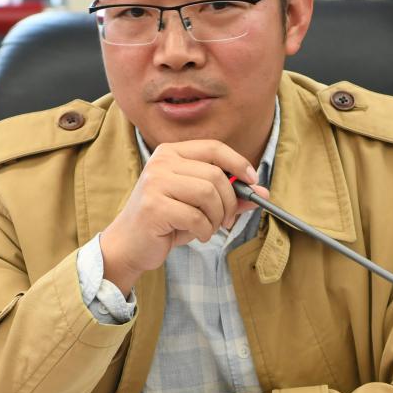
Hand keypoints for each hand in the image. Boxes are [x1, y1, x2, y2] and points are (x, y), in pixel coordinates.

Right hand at [99, 140, 268, 293]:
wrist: (130, 244)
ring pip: (208, 194)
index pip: (214, 148)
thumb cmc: (167, 221)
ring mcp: (155, 182)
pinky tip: (196, 234)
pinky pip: (196, 217)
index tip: (253, 182)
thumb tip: (263, 194)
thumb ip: (230, 196)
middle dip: (229, 201)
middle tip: (226, 219)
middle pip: (215, 175)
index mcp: (171, 152)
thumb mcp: (200, 204)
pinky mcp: (154, 206)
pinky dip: (204, 231)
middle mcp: (161, 162)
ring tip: (208, 227)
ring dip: (216, 217)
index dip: (239, 163)